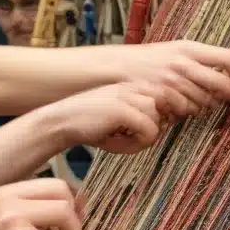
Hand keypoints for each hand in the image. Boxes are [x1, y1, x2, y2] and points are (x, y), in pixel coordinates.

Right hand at [0, 179, 85, 229]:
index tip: (74, 220)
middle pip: (62, 194)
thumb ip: (25, 212)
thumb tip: (70, 205)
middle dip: (77, 216)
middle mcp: (8, 201)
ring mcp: (16, 222)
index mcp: (3, 193)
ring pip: (66, 215)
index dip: (70, 201)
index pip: (52, 183)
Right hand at [48, 83, 163, 153]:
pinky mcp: (122, 110)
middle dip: (155, 127)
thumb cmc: (90, 125)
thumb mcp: (121, 120)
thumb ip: (144, 121)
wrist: (60, 122)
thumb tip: (163, 127)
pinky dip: (138, 144)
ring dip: (144, 137)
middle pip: (167, 108)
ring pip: (159, 120)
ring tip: (122, 140)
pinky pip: (150, 131)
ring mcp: (128, 96)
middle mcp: (133, 87)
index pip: (169, 95)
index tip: (145, 129)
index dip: (164, 116)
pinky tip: (118, 143)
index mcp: (134, 85)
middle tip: (130, 136)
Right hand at [112, 41, 229, 118]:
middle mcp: (182, 64)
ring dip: (205, 107)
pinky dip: (185, 113)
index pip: (228, 59)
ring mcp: (172, 82)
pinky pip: (186, 112)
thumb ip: (196, 60)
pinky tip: (177, 109)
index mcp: (188, 48)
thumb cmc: (144, 63)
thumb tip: (223, 74)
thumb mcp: (171, 51)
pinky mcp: (162, 98)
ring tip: (195, 104)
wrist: (112, 69)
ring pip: (205, 103)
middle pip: (222, 85)